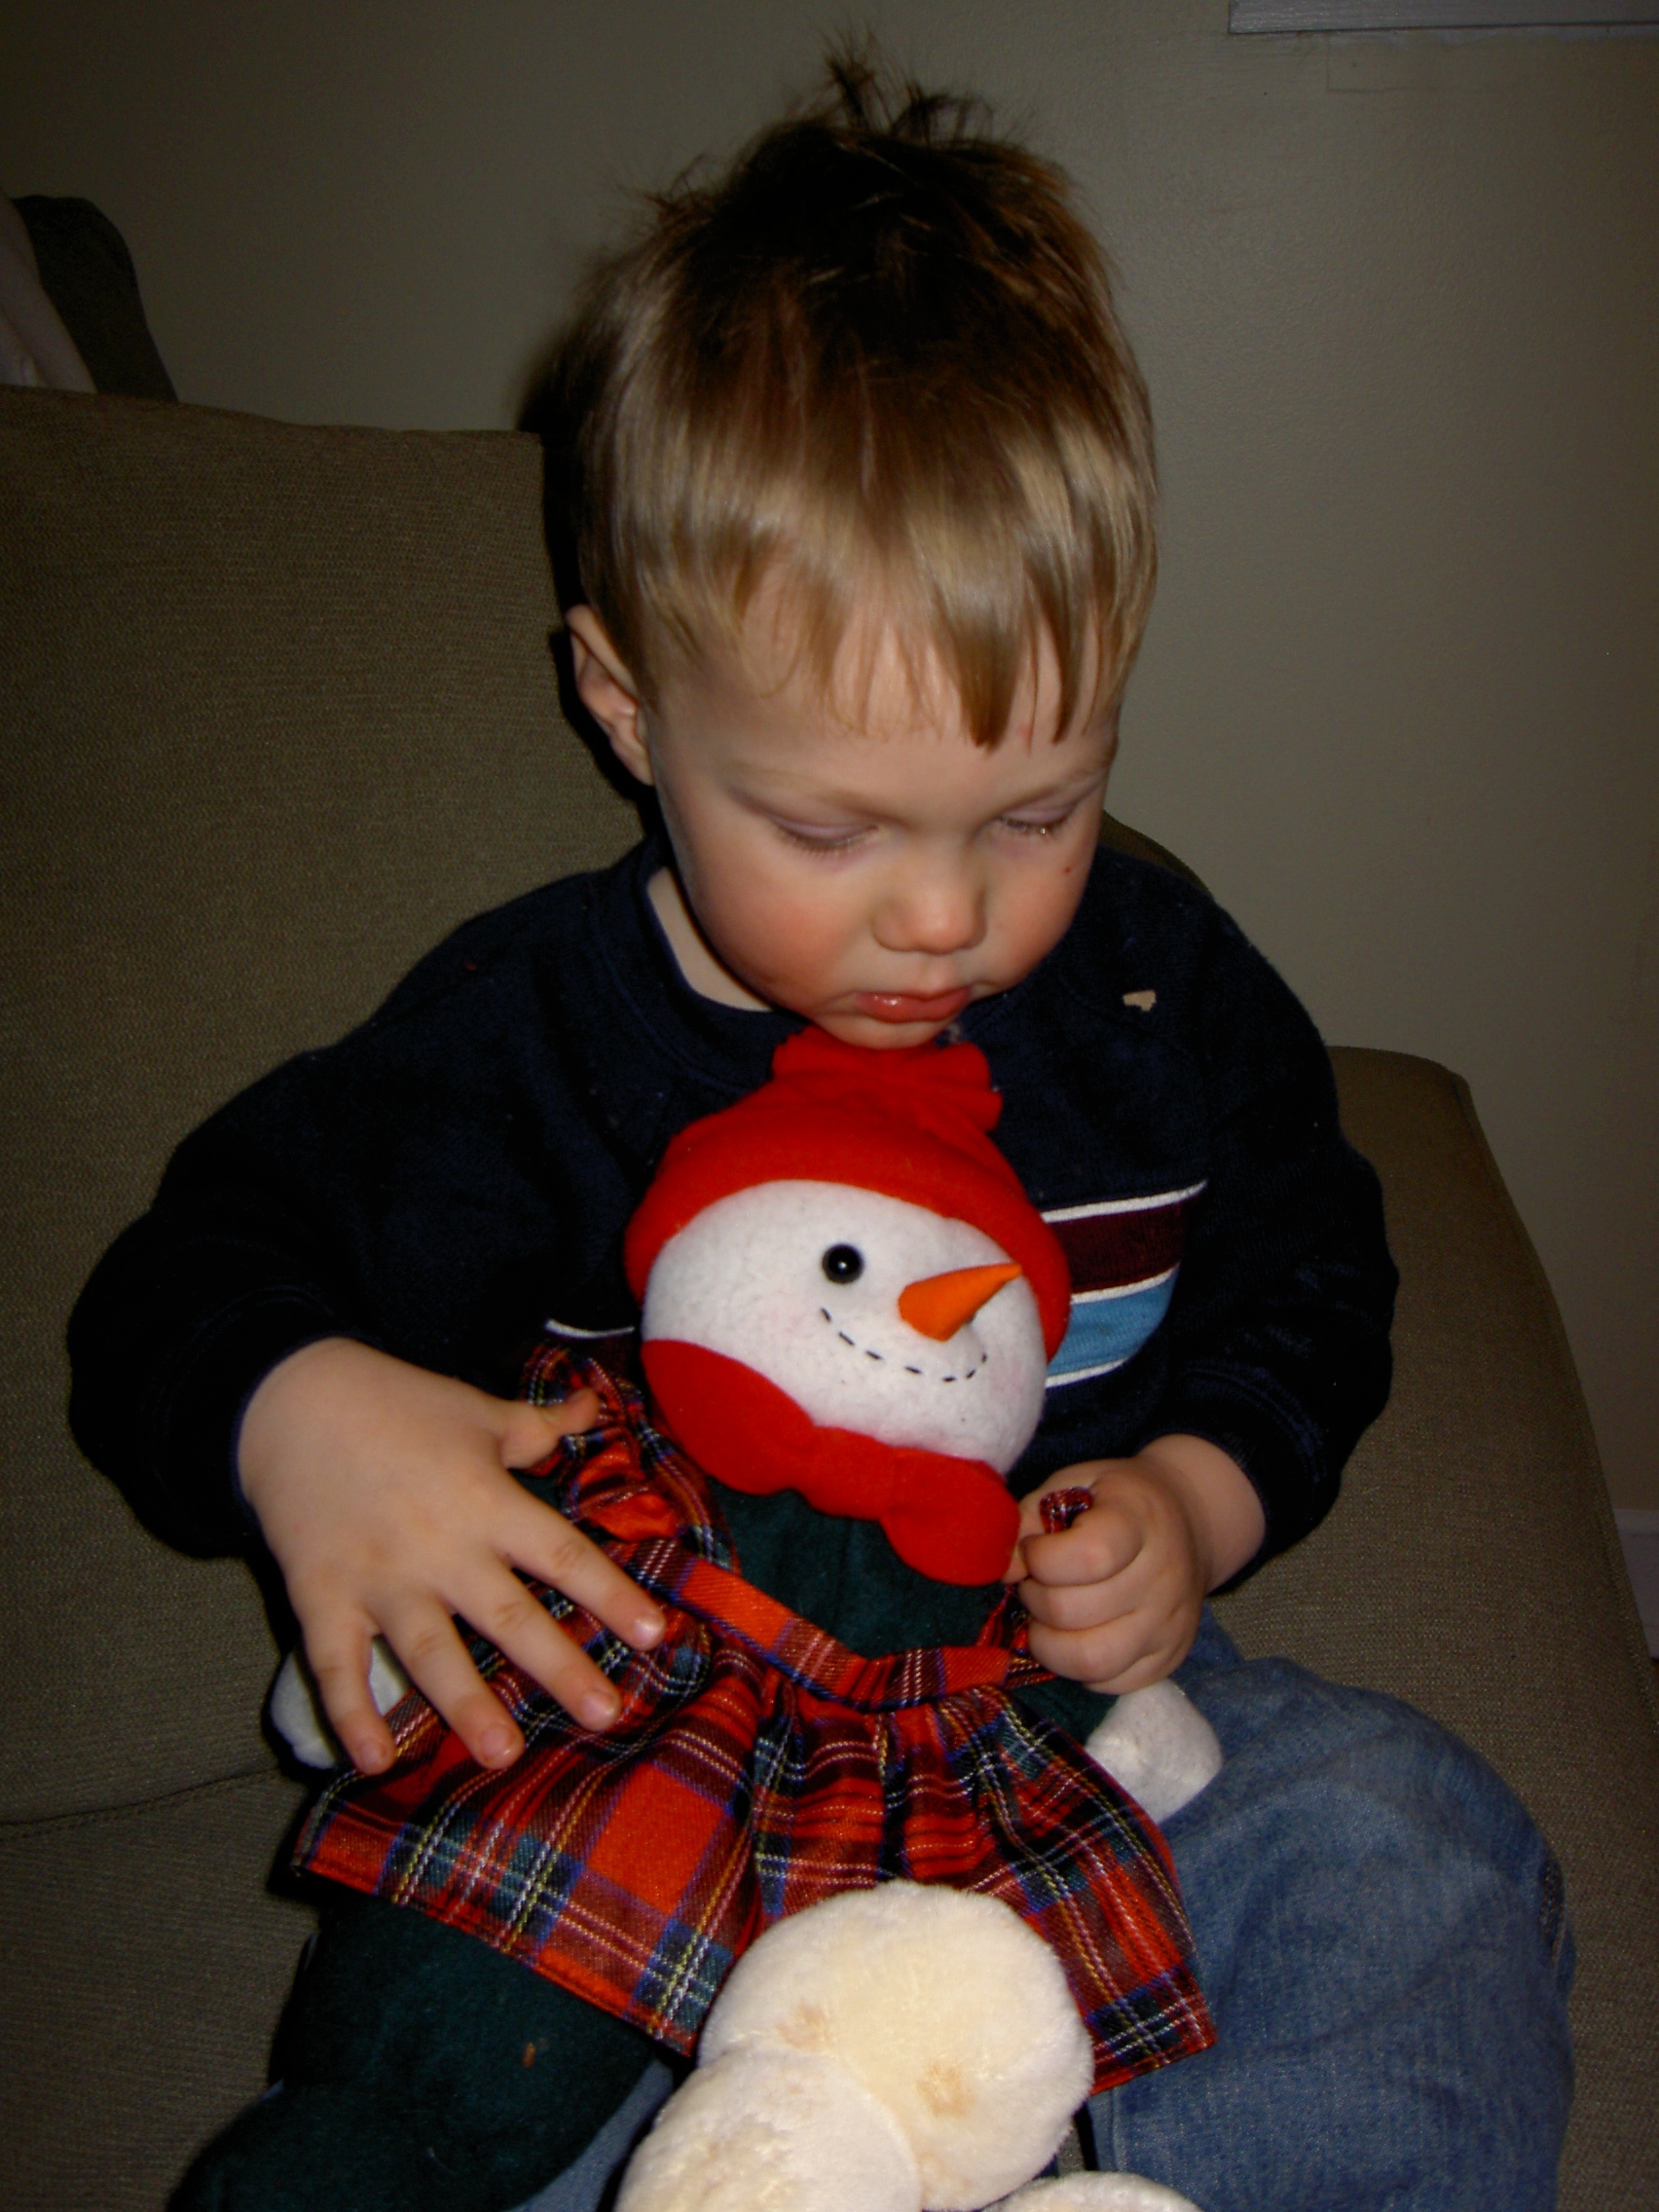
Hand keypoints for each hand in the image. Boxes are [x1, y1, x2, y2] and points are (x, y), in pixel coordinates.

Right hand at [238, 1339, 663, 1774]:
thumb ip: (540, 1425)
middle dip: (559, 1668)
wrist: (289, 1401)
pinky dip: (351, 1715)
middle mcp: (440, 1548)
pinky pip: (336, 1666)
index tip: (656, 1634)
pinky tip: (375, 1762)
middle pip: (509, 1616)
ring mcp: (379, 1579)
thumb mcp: (477, 1410)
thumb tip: (598, 1403)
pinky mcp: (322, 1599)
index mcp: (486, 1501)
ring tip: (503, 1754)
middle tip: (605, 1715)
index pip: (562, 1555)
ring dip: (466, 1705)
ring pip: (430, 1652)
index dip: (611, 1594)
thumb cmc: (396, 1404)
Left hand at [1009, 1436, 1264, 1691]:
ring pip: (1092, 1661)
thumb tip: (1006, 1570)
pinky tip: (1076, 1635)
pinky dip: (1079, 1667)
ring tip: (1048, 1618)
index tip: (1034, 1548)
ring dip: (1050, 1644)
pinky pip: (1110, 1683)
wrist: (1189, 1520)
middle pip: (1075, 1612)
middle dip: (1035, 1600)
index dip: (1041, 1558)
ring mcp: (1169, 1624)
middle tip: (1035, 1584)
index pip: (1088, 1556)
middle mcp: (1163, 1576)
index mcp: (1139, 1520)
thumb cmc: (1116, 1500)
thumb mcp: (1072, 1484)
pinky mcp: (1169, 1659)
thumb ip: (1029, 1517)